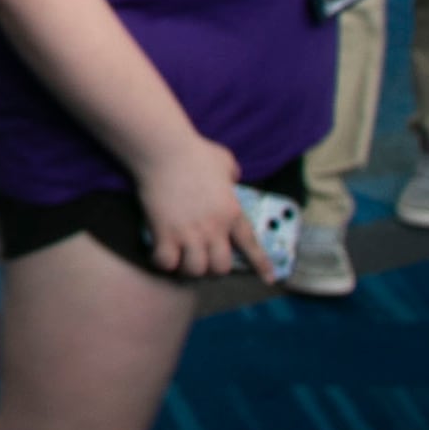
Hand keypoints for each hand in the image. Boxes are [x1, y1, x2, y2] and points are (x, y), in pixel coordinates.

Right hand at [137, 134, 266, 278]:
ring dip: (188, 269)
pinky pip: (166, 262)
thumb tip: (231, 179)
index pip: (251, 245)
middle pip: (220, 267)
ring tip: (181, 261)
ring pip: (195, 270)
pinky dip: (162, 262)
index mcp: (232, 213)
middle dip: (213, 269)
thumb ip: (232, 174)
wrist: (164, 150)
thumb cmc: (194, 151)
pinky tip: (159, 254)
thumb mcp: (225, 161)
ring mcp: (189, 233)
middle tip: (203, 261)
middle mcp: (214, 228)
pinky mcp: (164, 232)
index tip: (269, 279)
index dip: (261, 265)